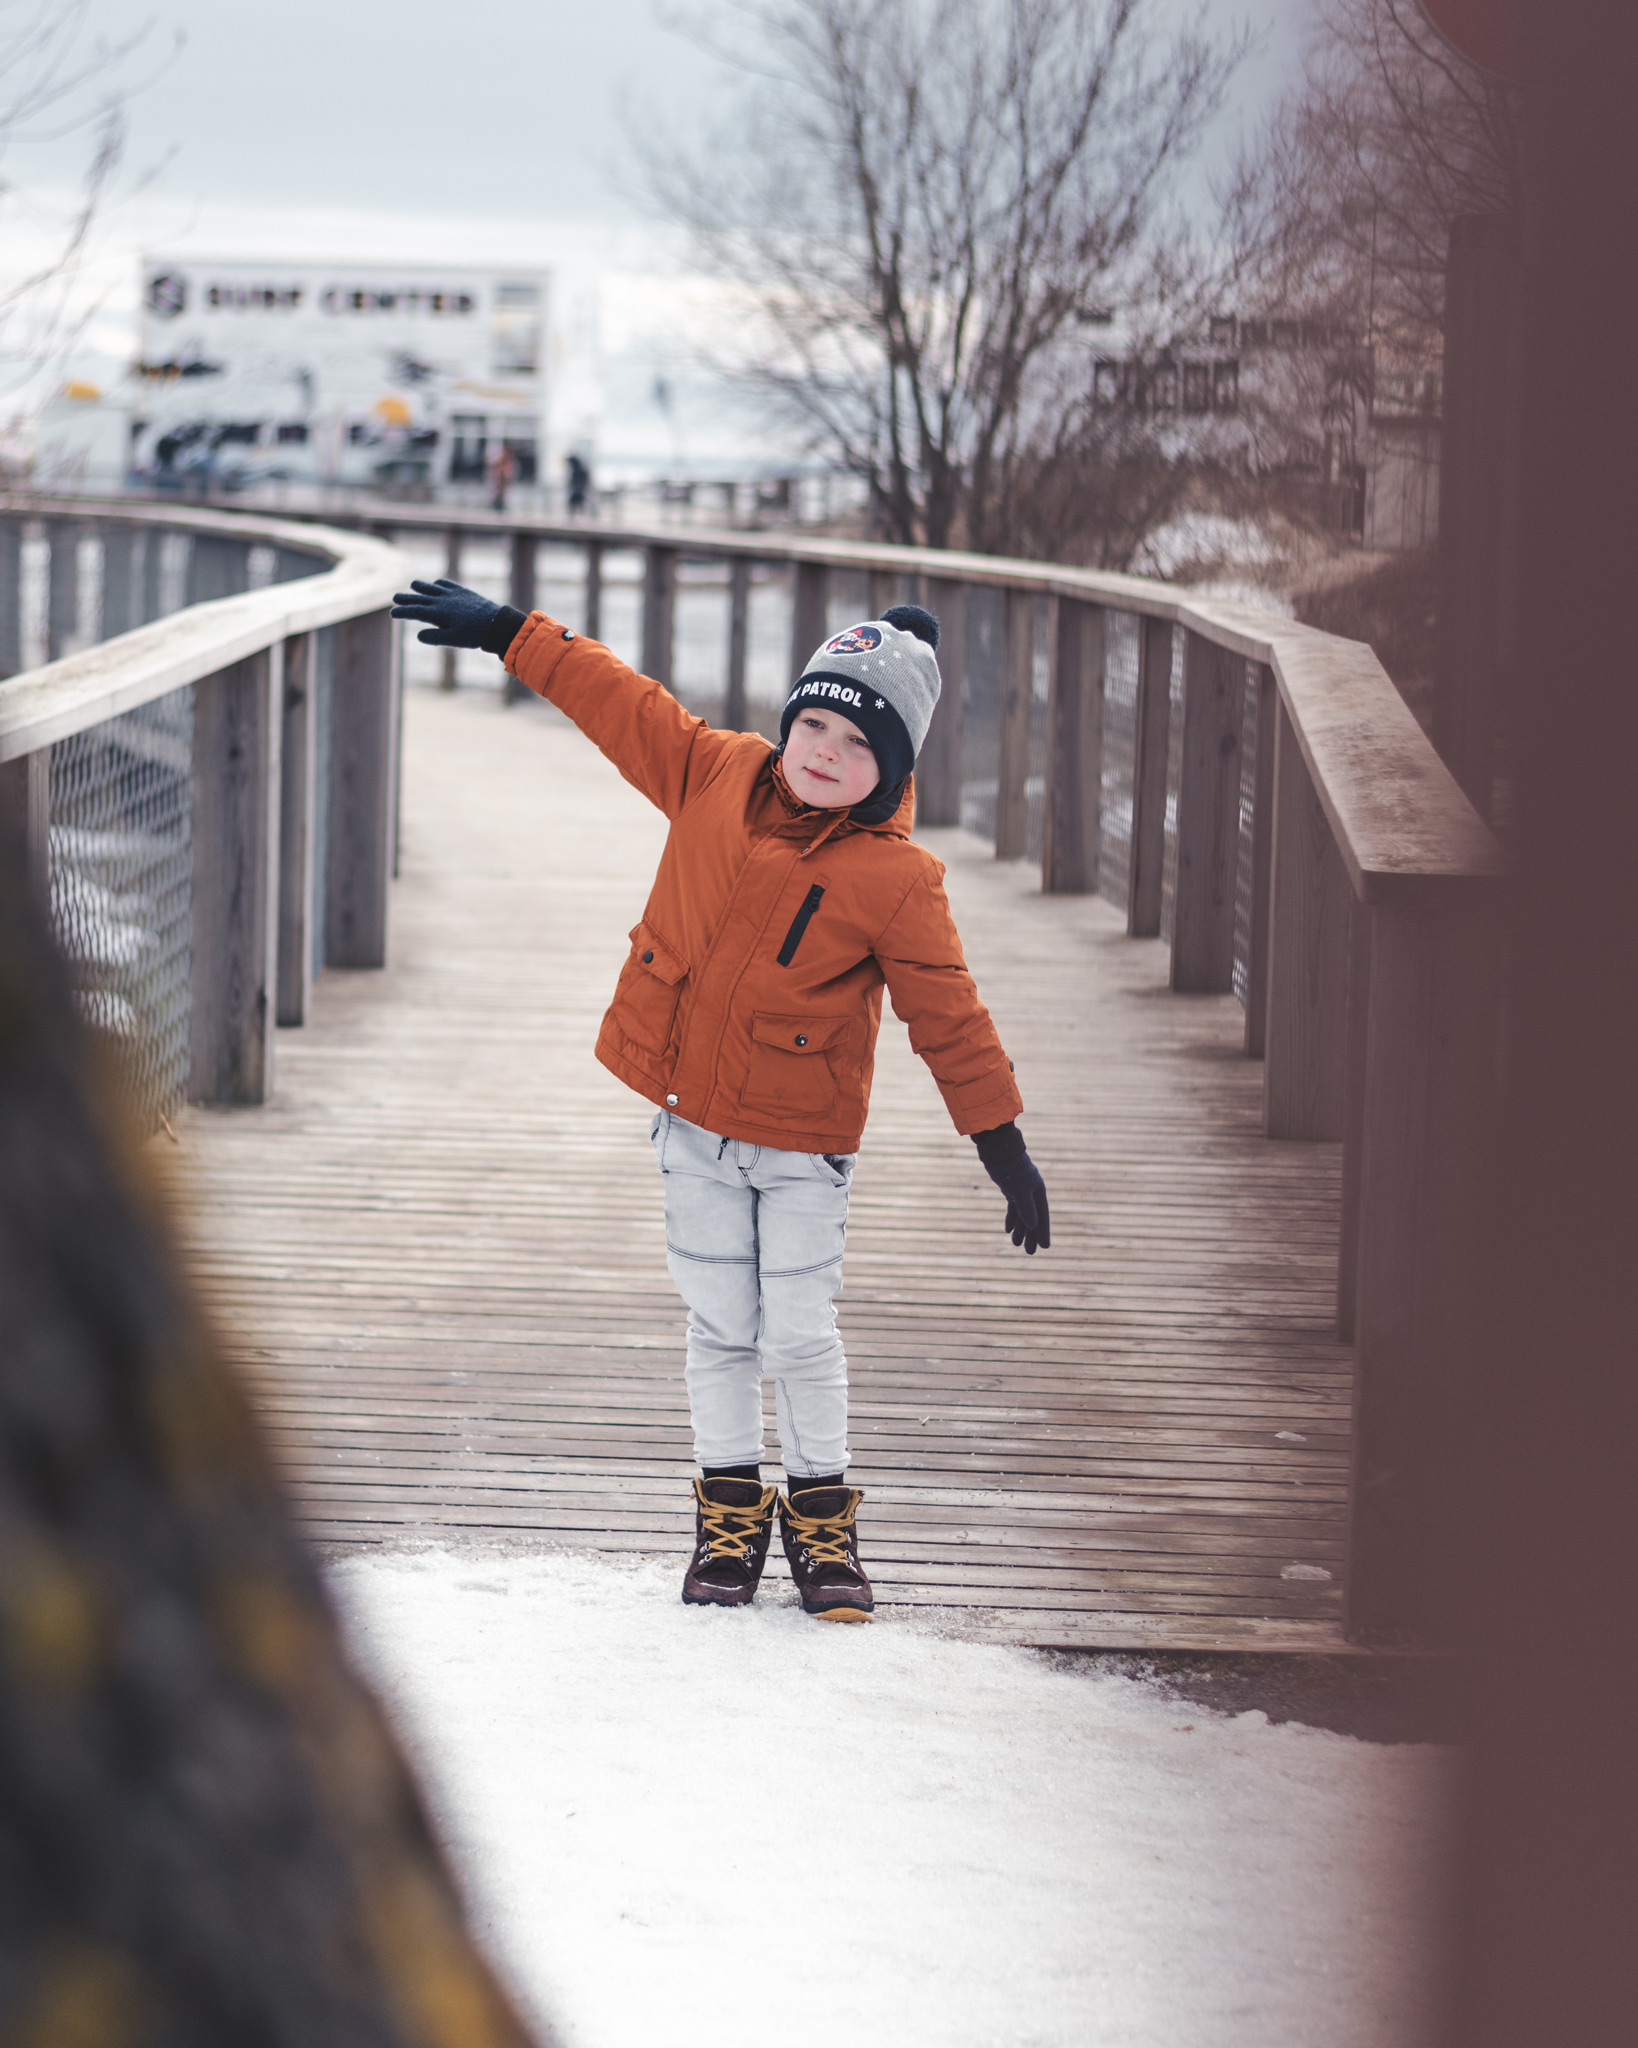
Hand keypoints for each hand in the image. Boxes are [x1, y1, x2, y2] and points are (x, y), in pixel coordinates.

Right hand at [390, 578, 516, 652]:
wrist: (495, 623)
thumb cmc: (473, 635)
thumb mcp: (453, 639)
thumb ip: (435, 637)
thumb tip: (419, 635)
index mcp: (437, 613)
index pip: (414, 611)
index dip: (402, 612)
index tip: (393, 613)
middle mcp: (441, 600)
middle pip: (418, 597)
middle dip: (406, 598)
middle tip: (395, 598)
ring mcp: (451, 593)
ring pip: (430, 586)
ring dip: (420, 587)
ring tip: (413, 586)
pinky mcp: (461, 591)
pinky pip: (445, 583)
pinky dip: (438, 583)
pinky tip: (437, 584)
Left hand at [972, 1123, 1049, 1253]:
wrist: (998, 1149)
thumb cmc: (1010, 1168)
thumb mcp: (1018, 1190)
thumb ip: (1026, 1208)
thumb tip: (1032, 1226)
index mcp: (1038, 1192)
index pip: (1042, 1217)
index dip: (1043, 1232)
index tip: (1045, 1247)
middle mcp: (1031, 1192)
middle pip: (1032, 1218)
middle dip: (1030, 1235)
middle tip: (1030, 1252)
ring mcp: (1020, 1190)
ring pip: (1022, 1214)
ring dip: (1020, 1229)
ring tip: (1016, 1245)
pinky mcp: (1009, 1187)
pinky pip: (1013, 1207)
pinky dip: (1011, 1218)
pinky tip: (1008, 1230)